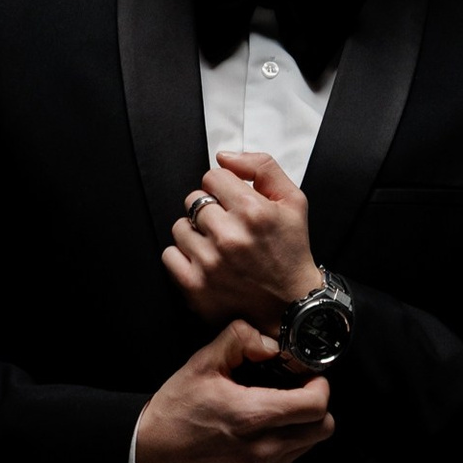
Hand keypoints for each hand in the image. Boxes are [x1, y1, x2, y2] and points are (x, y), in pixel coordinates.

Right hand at [132, 318, 332, 462]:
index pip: (316, 406)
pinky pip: (290, 462)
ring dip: (301, 425)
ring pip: (309, 446)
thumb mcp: (202, 362)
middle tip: (296, 390)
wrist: (150, 457)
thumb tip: (271, 344)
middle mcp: (263, 451)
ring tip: (273, 410)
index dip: (319, 385)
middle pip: (322, 428)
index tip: (307, 375)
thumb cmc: (176, 410)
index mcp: (252, 417)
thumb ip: (240, 338)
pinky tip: (260, 432)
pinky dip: (285, 445)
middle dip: (315, 405)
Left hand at [163, 151, 322, 335]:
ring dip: (195, 232)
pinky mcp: (196, 287)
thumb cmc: (291, 250)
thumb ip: (262, 167)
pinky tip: (204, 260)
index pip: (213, 176)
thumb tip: (223, 157)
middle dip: (210, 208)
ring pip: (180, 226)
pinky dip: (183, 255)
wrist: (290, 305)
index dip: (224, 186)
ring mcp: (210, 263)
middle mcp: (229, 236)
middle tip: (227, 225)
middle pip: (194, 200)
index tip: (233, 201)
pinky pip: (169, 255)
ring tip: (216, 244)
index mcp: (253, 211)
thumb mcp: (292, 199)